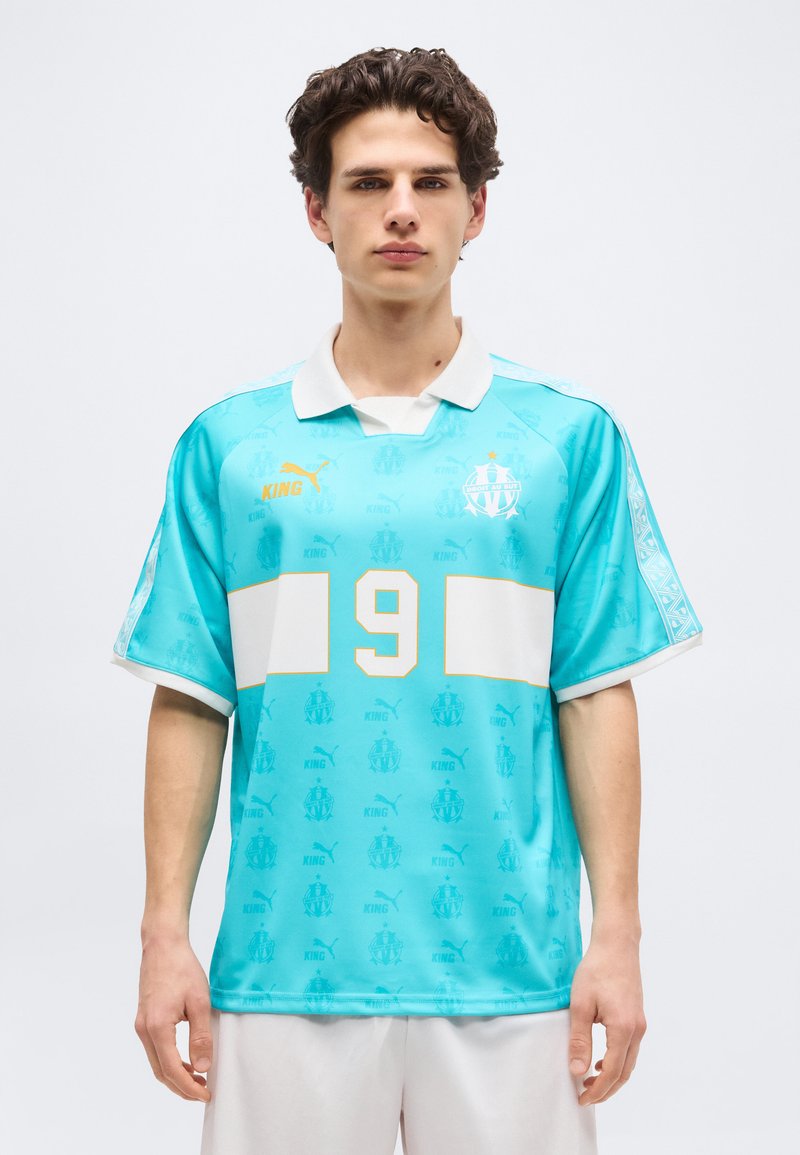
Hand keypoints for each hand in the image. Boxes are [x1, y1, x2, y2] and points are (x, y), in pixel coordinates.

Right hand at [134, 934, 213, 1101]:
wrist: (162, 945)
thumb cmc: (182, 968)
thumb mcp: (199, 1001)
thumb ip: (201, 1036)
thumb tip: (202, 1067)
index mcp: (157, 1027)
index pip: (172, 1070)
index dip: (189, 1087)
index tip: (206, 1095)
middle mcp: (144, 1030)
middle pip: (161, 1071)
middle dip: (181, 1087)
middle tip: (203, 1092)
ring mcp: (141, 1024)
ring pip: (157, 1062)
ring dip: (175, 1075)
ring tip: (198, 1078)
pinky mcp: (144, 1018)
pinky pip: (155, 1049)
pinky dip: (169, 1060)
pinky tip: (186, 1059)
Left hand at [567, 932, 646, 1105]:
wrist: (616, 944)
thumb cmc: (596, 970)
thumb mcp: (580, 1005)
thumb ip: (579, 1040)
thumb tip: (578, 1072)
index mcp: (624, 1029)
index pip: (612, 1072)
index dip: (597, 1090)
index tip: (580, 1099)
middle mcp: (637, 1030)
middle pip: (625, 1072)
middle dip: (606, 1089)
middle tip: (585, 1096)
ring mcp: (640, 1023)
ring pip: (629, 1062)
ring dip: (612, 1076)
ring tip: (590, 1081)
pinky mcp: (637, 1016)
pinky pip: (630, 1048)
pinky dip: (617, 1061)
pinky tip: (601, 1059)